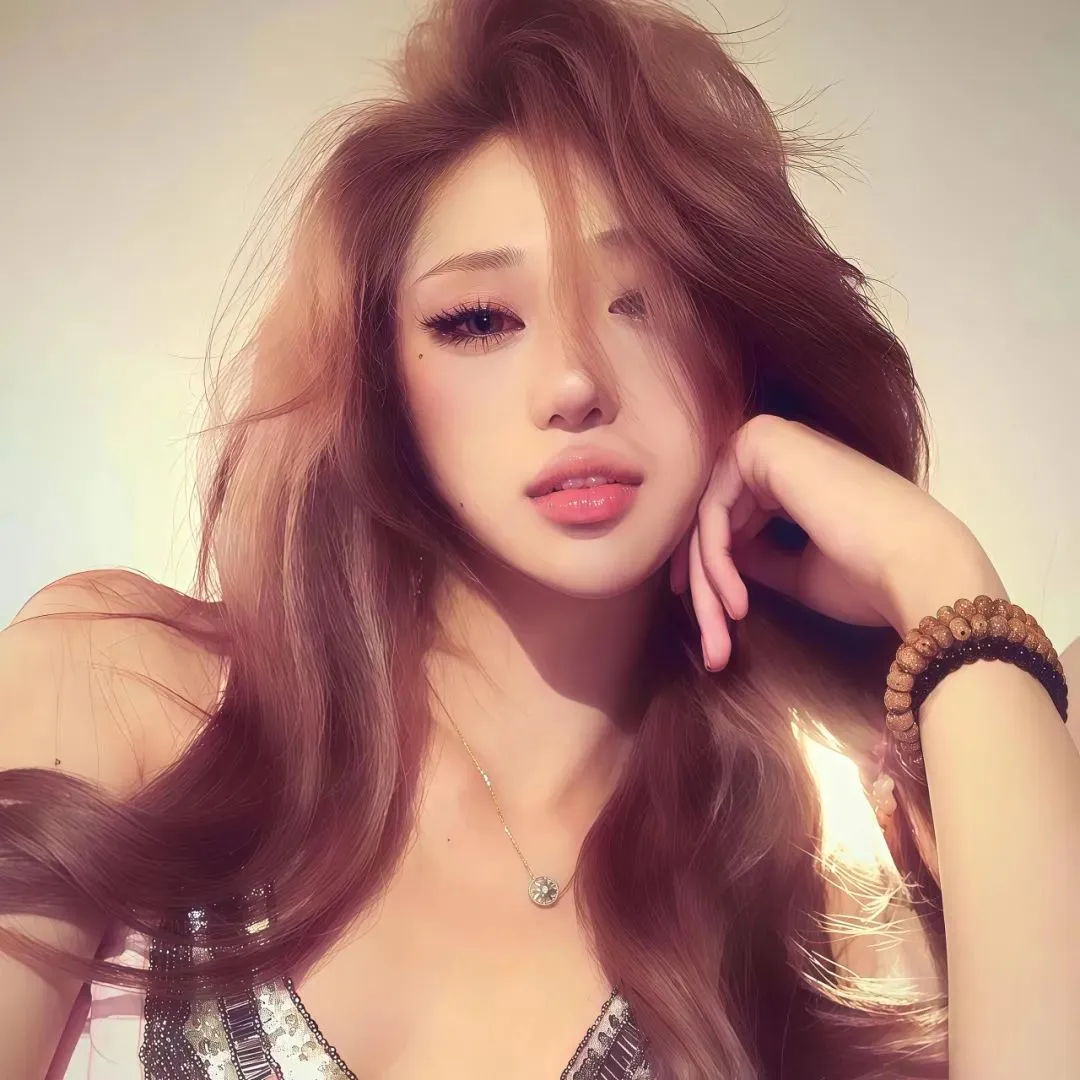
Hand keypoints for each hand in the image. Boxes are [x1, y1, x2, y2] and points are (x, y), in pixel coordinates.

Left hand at [670, 415, 1005, 670]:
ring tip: (720, 638)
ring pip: (708, 520)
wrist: (920, 566)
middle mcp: (777, 445)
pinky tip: (736, 604)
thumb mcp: (800, 570)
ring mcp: (767, 438)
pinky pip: (712, 510)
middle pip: (713, 520)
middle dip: (705, 587)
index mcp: (793, 469)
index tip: (713, 625)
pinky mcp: (760, 444)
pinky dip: (716, 563)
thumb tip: (720, 560)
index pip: (729, 520)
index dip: (713, 575)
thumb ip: (759, 556)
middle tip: (712, 649)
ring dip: (708, 585)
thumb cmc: (872, 575)